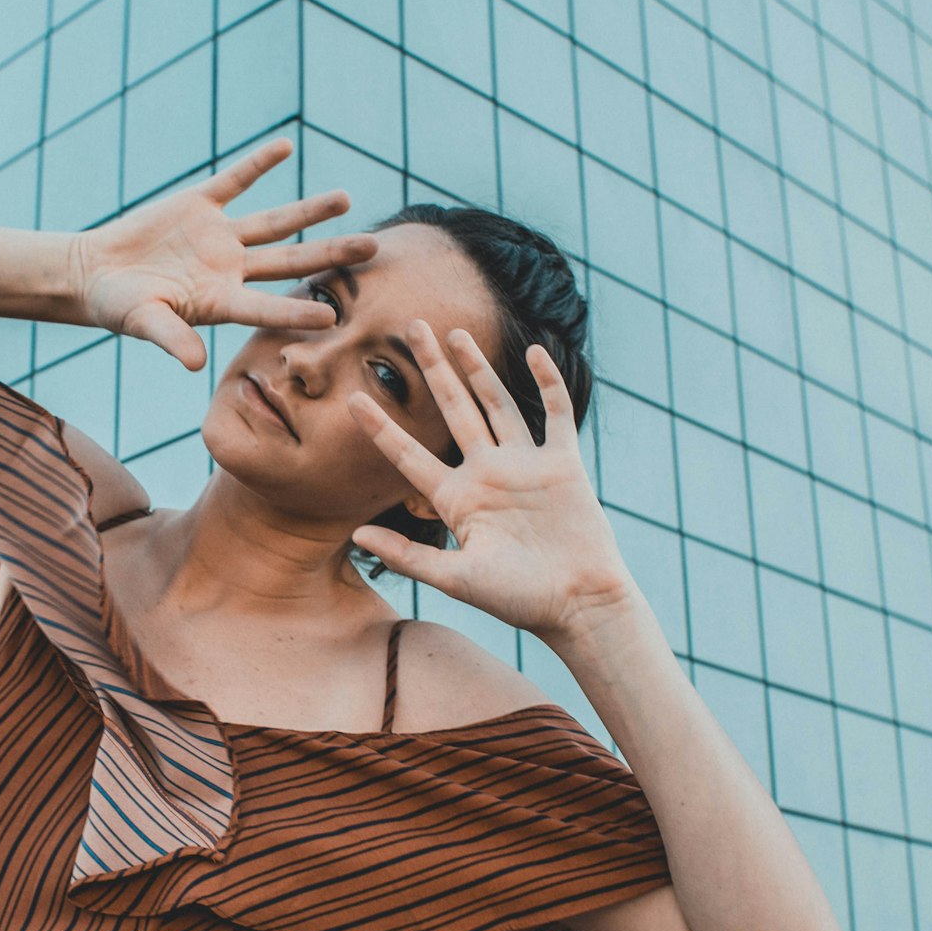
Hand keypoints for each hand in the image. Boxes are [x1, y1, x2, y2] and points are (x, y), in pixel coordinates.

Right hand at [69, 138, 377, 369]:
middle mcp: (230, 268)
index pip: (266, 306)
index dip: (296, 312)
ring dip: (310, 210)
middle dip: (331, 254)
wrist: (94, 272)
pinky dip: (257, 164)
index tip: (333, 314)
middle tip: (374, 248)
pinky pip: (236, 180)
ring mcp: (219, 236)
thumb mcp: (142, 322)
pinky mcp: (200, 204)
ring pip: (275, 222)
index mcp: (220, 301)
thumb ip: (171, 337)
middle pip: (291, 261)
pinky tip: (285, 146)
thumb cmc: (118, 306)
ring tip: (346, 199)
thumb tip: (194, 364)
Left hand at [347, 320, 636, 639]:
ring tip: (456, 331)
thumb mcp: (456, 578)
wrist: (579, 604)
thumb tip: (356, 534)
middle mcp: (487, 474)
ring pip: (497, 403)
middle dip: (432, 368)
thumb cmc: (518, 599)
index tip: (352, 398)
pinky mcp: (563, 465)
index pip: (409, 455)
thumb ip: (408, 556)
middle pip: (453, 409)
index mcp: (457, 500)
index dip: (381, 428)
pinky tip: (532, 352)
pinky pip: (555, 413)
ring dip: (478, 367)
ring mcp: (525, 466)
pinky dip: (546, 383)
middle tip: (411, 326)